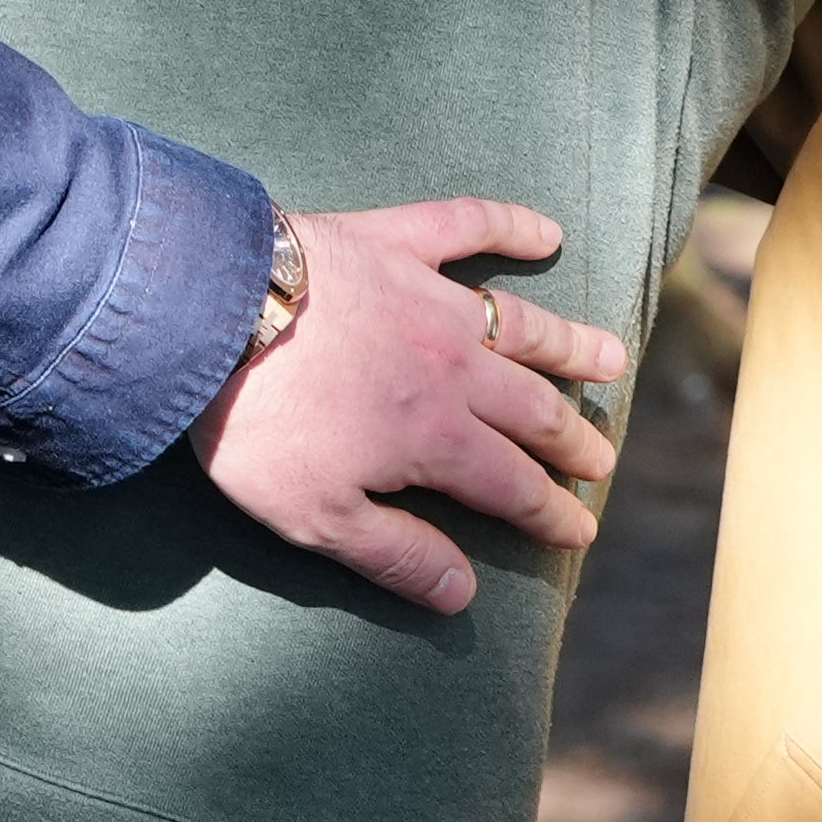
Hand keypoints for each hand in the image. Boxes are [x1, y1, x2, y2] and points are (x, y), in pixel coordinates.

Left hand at [188, 199, 636, 614]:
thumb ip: (396, 554)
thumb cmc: (256, 426)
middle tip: (603, 461)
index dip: (550, 514)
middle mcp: (455, 370)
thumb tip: (464, 594)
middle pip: (534, 411)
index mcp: (437, 440)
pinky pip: (469, 226)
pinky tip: (546, 233)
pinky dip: (512, 226)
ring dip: (573, 346)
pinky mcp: (397, 242)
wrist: (208, 312)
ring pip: (525, 325)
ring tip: (613, 359)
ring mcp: (432, 299)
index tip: (580, 533)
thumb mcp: (315, 518)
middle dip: (574, 441)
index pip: (512, 487)